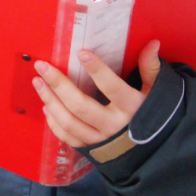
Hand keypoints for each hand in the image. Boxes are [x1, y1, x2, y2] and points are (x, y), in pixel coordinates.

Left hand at [32, 39, 161, 146]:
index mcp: (132, 108)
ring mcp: (101, 140)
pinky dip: (54, 123)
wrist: (156, 152)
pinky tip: (47, 106)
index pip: (111, 87)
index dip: (97, 70)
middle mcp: (114, 126)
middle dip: (58, 84)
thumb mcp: (158, 92)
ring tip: (38, 82)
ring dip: (50, 101)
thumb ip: (150, 68)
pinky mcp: (92, 150)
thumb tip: (152, 43)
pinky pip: (68, 138)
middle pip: (80, 105)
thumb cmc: (155, 115)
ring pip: (69, 122)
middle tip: (42, 66)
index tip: (81, 52)